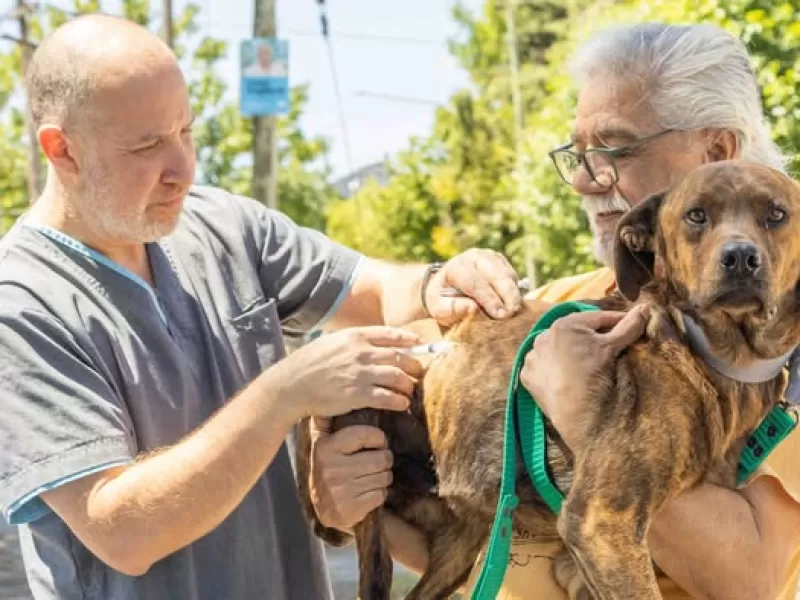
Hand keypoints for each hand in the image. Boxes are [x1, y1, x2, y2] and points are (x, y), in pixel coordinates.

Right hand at [267, 327, 424, 419]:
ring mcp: (360, 373)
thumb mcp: (331, 342)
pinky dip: (399, 401)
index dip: (408, 339)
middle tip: (418, 373)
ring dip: (408, 385)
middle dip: (414, 366)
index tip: (418, 344)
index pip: (390, 334)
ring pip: (398, 377)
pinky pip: (388, 397)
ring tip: (409, 392)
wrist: (292, 385)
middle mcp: (360, 352)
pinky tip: (402, 405)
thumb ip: (352, 342)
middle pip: (399, 356)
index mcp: (354, 336)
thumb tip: (371, 344)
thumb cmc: (309, 364)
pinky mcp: (358, 394)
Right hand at [308, 418, 392, 530]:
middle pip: (381, 458)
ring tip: (371, 477)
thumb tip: (331, 397)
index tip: (377, 442)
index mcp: (326, 447)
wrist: (325, 509)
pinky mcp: (350, 509)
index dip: (378, 438)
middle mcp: (331, 468)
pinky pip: (381, 495)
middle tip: (376, 463)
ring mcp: (340, 490)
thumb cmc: (330, 468)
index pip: (365, 434)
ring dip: (383, 477)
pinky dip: (379, 494)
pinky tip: (368, 492)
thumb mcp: (323, 443)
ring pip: (384, 477)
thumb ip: (326, 421)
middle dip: (384, 460)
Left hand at [424, 249, 520, 325]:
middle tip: (513, 312)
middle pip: (495, 274)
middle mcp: (472, 257)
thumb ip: (451, 309)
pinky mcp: (498, 259)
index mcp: (455, 268)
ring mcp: (487, 256)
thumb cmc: (442, 300)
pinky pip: (511, 274)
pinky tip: (511, 302)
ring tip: (515, 309)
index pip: (475, 283)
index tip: (500, 314)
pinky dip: (514, 288)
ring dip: (513, 292)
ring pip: (506, 273)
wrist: (444, 285)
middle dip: (507, 294)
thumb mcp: (439, 308)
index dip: (489, 299)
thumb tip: (471, 308)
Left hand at [520, 306, 648, 449]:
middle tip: (609, 346)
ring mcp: (532, 357)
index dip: (616, 321)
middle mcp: (543, 336)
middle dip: (592, 337)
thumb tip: (645, 308)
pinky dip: (554, 369)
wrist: (577, 414)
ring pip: (557, 349)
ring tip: (585, 363)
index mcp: (565, 324)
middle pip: (575, 333)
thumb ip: (629, 325)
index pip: (596, 318)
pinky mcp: (527, 375)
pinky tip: (565, 376)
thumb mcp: (613, 347)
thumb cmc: (595, 375)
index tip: (630, 324)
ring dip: (569, 352)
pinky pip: (543, 367)